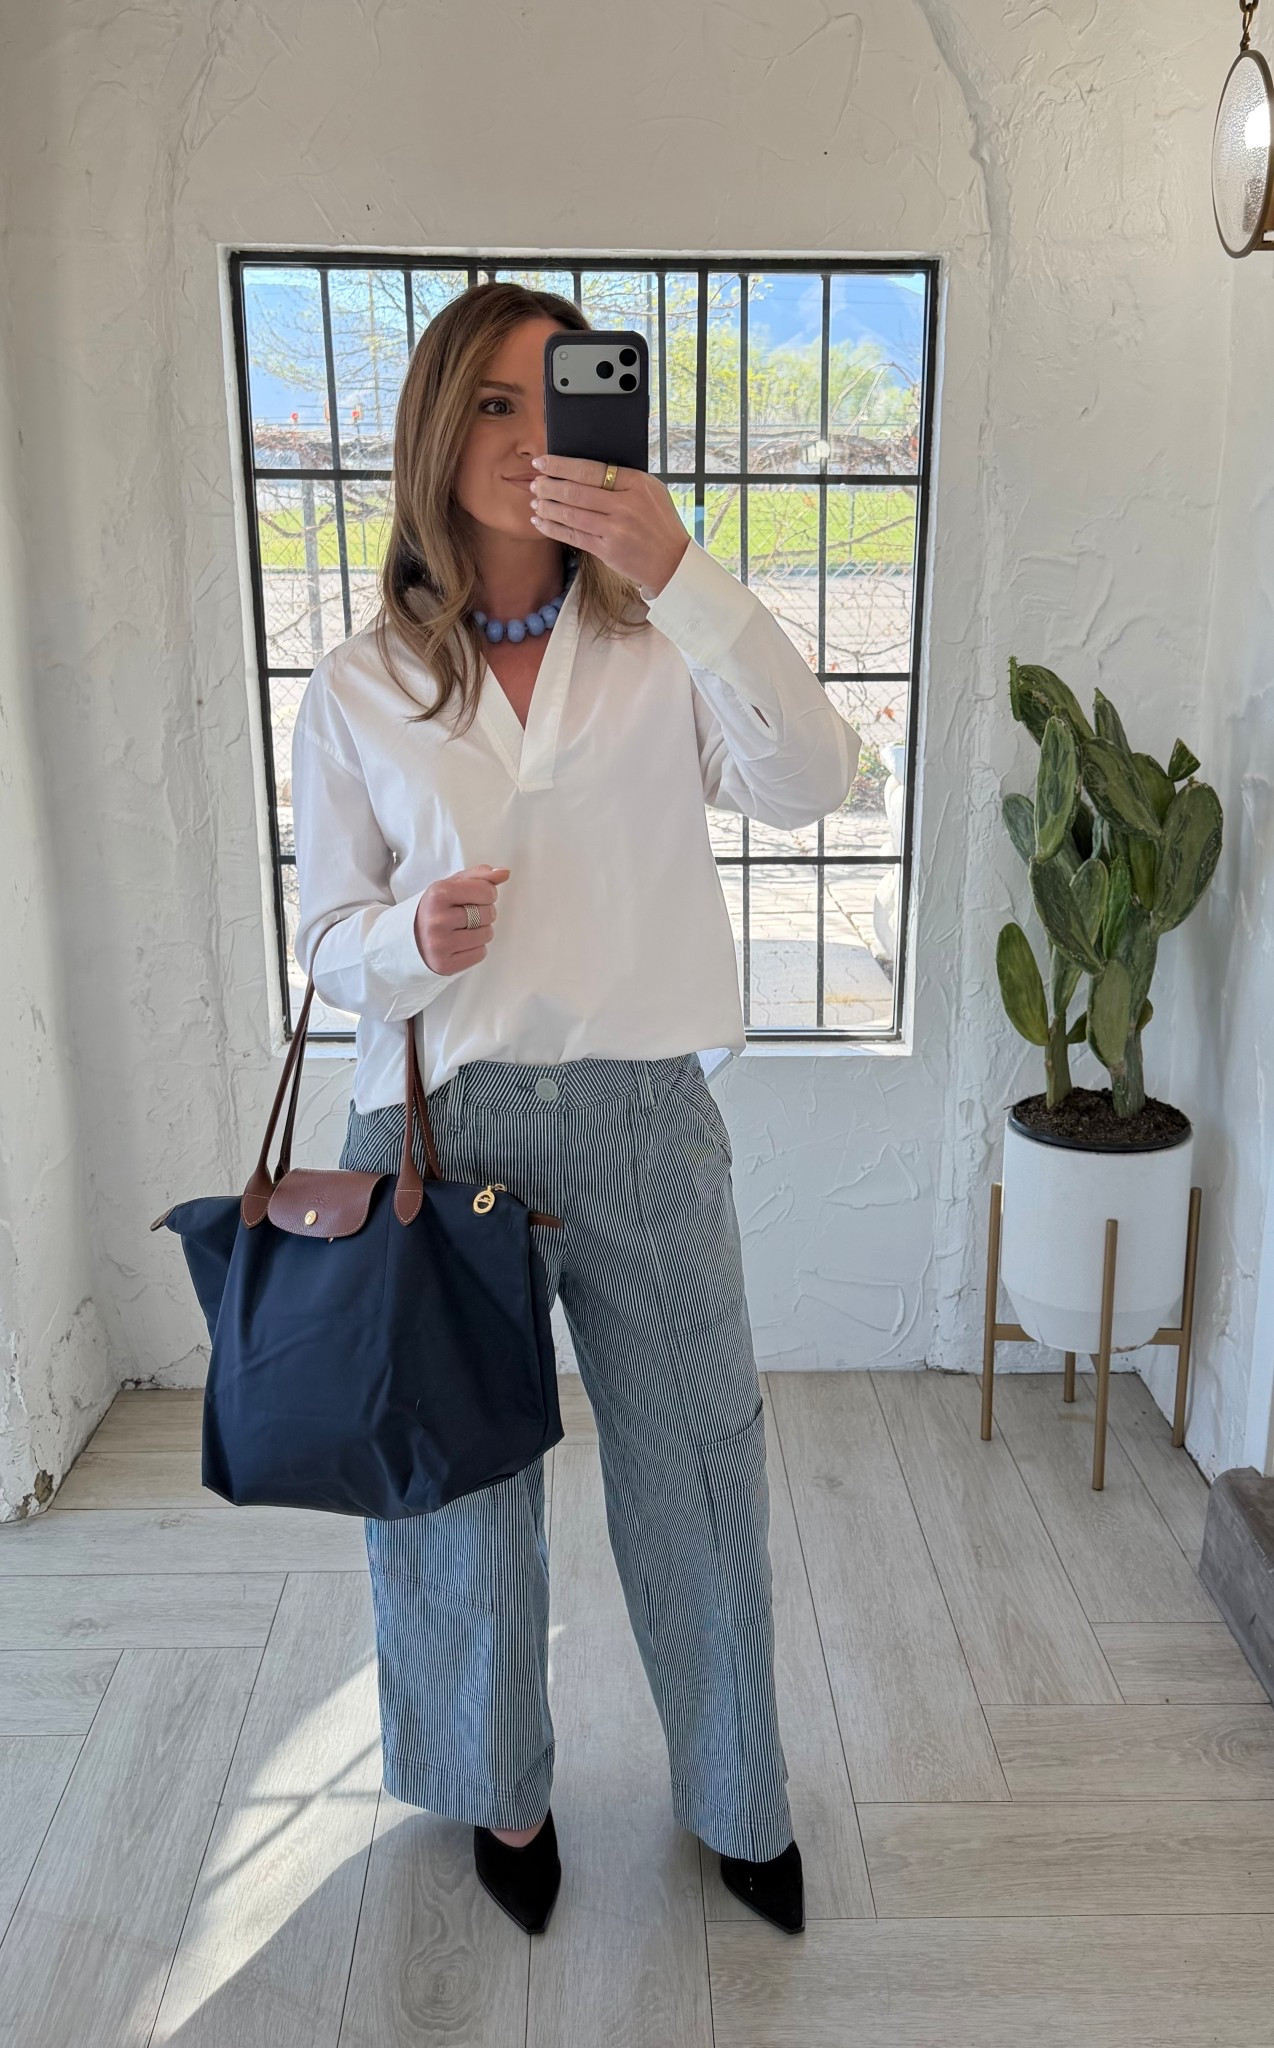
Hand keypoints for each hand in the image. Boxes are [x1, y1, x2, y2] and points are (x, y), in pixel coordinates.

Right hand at [414, 863, 508, 975]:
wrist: (410, 938)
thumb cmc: (436, 908)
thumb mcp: (451, 885)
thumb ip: (479, 876)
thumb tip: (505, 873)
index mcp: (438, 894)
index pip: (487, 891)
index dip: (487, 894)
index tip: (475, 897)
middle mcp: (437, 919)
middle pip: (489, 914)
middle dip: (484, 913)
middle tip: (467, 915)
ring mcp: (439, 944)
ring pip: (487, 935)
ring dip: (481, 932)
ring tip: (463, 929)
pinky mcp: (444, 964)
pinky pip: (480, 954)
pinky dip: (475, 949)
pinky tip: (460, 944)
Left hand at [529, 455, 689, 595]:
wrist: (673, 562)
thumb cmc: (660, 523)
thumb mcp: (651, 491)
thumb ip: (624, 478)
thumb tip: (584, 468)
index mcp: (636, 483)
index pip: (590, 470)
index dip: (561, 465)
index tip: (543, 462)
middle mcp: (625, 505)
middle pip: (576, 491)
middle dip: (549, 485)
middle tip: (535, 482)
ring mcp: (615, 529)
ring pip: (570, 514)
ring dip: (547, 506)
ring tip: (535, 501)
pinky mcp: (607, 550)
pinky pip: (573, 536)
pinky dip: (552, 528)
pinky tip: (540, 522)